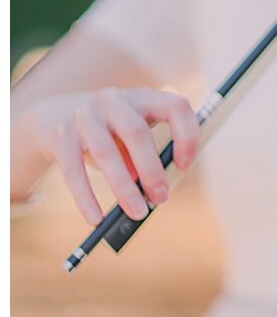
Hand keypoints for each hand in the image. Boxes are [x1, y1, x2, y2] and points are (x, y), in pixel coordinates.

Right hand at [16, 87, 198, 224]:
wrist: (51, 115)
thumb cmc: (106, 131)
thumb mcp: (128, 135)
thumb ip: (142, 156)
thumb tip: (153, 192)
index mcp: (142, 98)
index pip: (176, 106)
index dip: (186, 136)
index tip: (183, 166)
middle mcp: (114, 100)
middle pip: (137, 133)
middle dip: (152, 171)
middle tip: (161, 199)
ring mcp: (85, 115)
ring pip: (106, 153)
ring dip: (124, 187)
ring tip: (137, 212)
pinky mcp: (60, 135)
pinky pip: (74, 171)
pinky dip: (86, 197)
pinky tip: (96, 218)